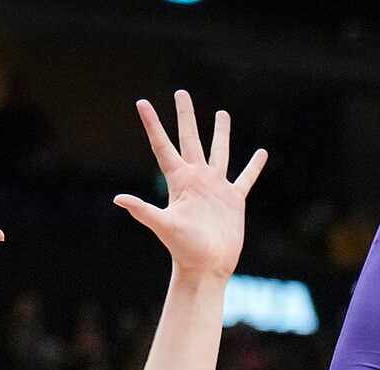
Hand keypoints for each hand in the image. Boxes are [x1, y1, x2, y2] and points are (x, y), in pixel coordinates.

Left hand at [116, 92, 266, 280]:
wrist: (207, 267)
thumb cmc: (184, 249)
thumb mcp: (164, 226)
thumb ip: (144, 210)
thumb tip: (118, 199)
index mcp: (179, 181)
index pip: (162, 145)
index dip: (152, 124)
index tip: (142, 102)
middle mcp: (196, 179)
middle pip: (190, 139)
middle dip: (186, 116)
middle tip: (181, 93)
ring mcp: (215, 188)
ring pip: (219, 152)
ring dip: (220, 133)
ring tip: (222, 112)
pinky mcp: (233, 200)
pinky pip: (245, 178)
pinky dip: (253, 166)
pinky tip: (261, 153)